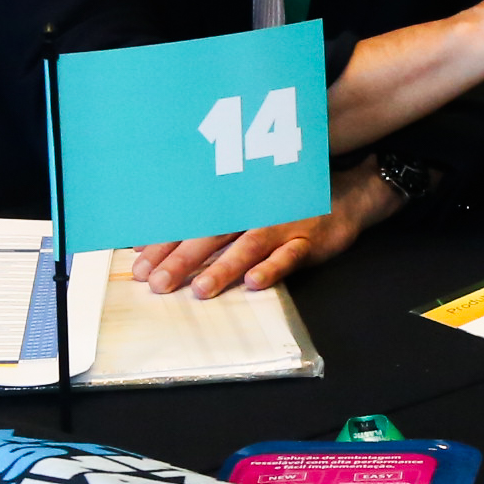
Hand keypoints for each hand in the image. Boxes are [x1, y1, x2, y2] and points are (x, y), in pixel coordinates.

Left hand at [132, 159, 404, 297]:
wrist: (343, 194)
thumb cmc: (280, 203)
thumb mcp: (238, 209)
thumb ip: (195, 226)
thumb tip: (142, 244)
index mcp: (231, 204)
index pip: (191, 223)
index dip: (164, 244)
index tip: (139, 266)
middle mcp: (251, 211)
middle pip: (211, 235)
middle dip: (182, 259)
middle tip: (157, 283)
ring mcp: (281, 224)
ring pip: (247, 245)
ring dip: (223, 267)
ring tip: (200, 290)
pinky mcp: (309, 239)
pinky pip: (290, 254)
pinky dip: (273, 267)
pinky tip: (254, 282)